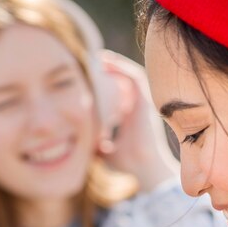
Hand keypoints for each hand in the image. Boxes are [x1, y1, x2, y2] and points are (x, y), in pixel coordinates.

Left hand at [98, 50, 178, 190]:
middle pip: (123, 81)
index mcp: (129, 117)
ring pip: (129, 75)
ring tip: (98, 58)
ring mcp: (143, 103)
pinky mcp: (146, 101)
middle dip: (109, 70)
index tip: (87, 78)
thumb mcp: (105, 152)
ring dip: (115, 64)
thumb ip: (96, 145)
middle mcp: (137, 107)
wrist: (143, 168)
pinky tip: (108, 62)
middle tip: (90, 62)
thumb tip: (81, 144)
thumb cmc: (127, 164)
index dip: (104, 84)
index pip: (117, 94)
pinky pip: (135, 76)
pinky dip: (122, 67)